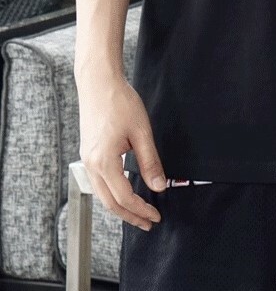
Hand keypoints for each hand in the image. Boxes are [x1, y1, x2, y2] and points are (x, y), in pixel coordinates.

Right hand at [76, 70, 166, 229]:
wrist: (99, 83)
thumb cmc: (120, 102)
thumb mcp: (141, 132)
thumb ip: (150, 162)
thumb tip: (159, 187)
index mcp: (104, 161)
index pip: (124, 197)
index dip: (141, 210)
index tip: (155, 216)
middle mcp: (91, 165)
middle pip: (109, 203)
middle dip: (130, 216)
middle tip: (148, 222)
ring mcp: (87, 159)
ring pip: (102, 195)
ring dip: (120, 207)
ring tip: (138, 212)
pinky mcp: (88, 153)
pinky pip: (98, 182)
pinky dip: (112, 193)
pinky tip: (125, 191)